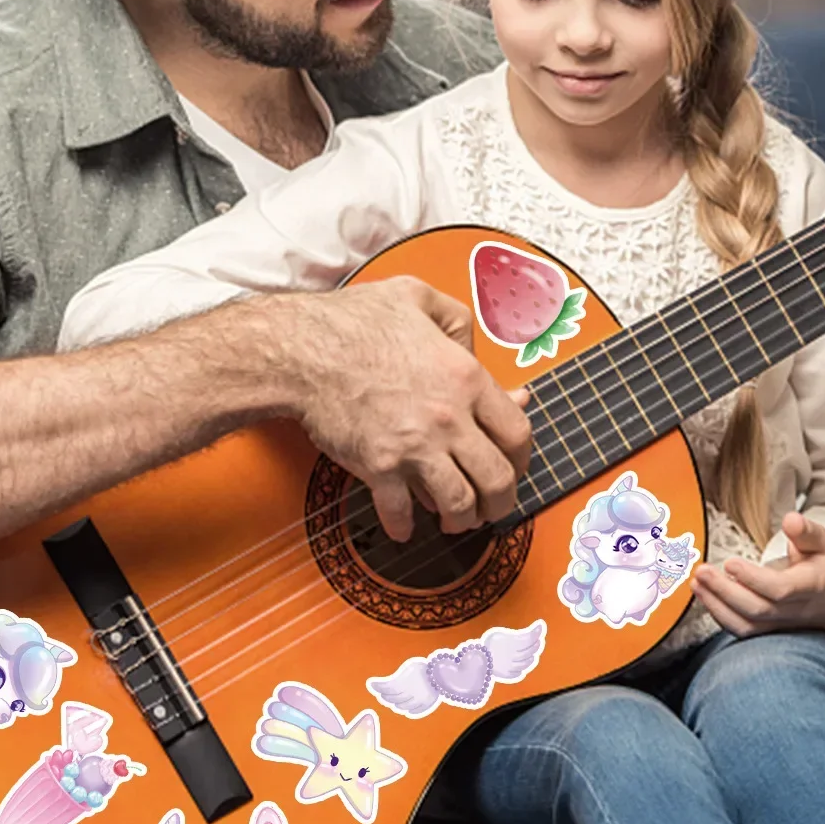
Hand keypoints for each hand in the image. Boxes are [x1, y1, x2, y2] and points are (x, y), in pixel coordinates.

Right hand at [259, 277, 530, 541]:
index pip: (518, 432)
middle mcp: (448, 417)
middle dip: (501, 502)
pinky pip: (400, 511)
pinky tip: (404, 526)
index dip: (523, 458)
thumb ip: (456, 319)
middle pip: (498, 478)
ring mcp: (414, 446)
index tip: (516, 467)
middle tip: (494, 507)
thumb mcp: (418, 296)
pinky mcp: (378, 467)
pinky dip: (404, 526)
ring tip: (455, 520)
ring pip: (459, 503)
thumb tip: (471, 348)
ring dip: (462, 520)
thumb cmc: (353, 320)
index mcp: (465, 378)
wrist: (301, 349)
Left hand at [690, 511, 824, 636]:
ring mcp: (781, 624)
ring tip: (696, 583)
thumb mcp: (823, 543)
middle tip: (702, 571)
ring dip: (716, 606)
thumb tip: (791, 520)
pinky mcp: (769, 630)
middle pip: (757, 609)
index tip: (730, 562)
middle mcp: (795, 610)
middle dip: (725, 592)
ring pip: (747, 626)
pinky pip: (742, 631)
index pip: (780, 589)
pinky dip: (719, 616)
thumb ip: (806, 532)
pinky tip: (704, 596)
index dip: (753, 579)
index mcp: (811, 586)